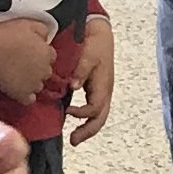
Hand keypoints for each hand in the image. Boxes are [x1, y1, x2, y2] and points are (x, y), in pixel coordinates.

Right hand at [0, 15, 58, 103]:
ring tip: (18, 75)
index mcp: (47, 53)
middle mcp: (44, 70)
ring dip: (32, 81)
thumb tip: (45, 38)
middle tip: (23, 62)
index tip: (31, 52)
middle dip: (37, 68)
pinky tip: (17, 88)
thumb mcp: (29, 24)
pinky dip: (25, 95)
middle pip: (46, 71)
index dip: (41, 53)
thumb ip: (42, 31)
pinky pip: (29, 99)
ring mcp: (34, 84)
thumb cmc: (6, 34)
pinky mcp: (21, 94)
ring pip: (38, 85)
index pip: (51, 56)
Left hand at [67, 11, 115, 147]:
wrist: (100, 32)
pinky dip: (86, 117)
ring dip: (88, 128)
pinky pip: (94, 108)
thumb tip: (73, 86)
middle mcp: (105, 91)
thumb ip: (80, 71)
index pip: (95, 108)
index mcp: (103, 85)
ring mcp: (102, 91)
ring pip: (99, 115)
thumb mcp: (88, 55)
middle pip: (100, 118)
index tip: (67, 111)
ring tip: (74, 137)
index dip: (82, 114)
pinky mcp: (97, 89)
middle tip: (73, 140)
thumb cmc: (95, 43)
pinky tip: (74, 118)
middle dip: (88, 131)